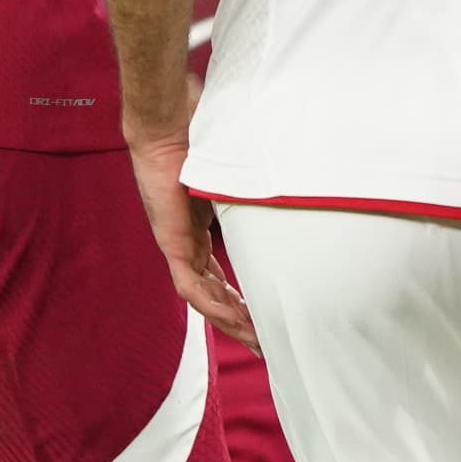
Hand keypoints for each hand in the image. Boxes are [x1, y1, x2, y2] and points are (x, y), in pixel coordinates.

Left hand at [132, 131, 253, 344]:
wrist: (169, 122)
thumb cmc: (198, 135)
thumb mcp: (233, 172)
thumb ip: (251, 186)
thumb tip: (291, 182)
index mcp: (198, 225)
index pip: (218, 272)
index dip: (239, 296)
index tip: (261, 313)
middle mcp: (187, 239)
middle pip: (212, 291)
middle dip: (238, 317)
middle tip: (263, 339)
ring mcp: (177, 242)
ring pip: (202, 295)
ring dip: (228, 319)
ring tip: (255, 339)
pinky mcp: (171, 241)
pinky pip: (190, 284)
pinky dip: (212, 304)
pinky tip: (234, 319)